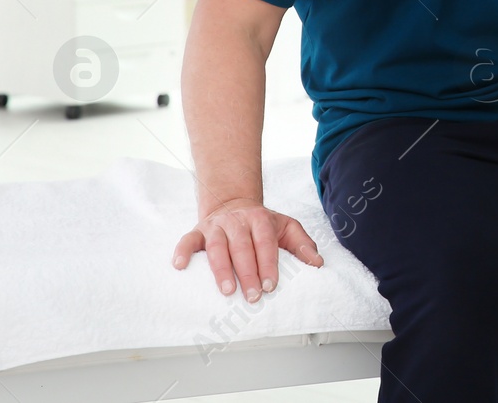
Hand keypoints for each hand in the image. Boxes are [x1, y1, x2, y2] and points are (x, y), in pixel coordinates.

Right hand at [173, 197, 322, 301]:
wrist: (233, 201)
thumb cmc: (262, 223)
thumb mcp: (286, 227)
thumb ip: (302, 244)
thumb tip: (318, 263)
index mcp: (261, 219)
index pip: (265, 242)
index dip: (268, 263)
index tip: (271, 285)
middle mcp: (238, 221)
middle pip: (242, 247)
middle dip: (248, 273)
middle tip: (253, 296)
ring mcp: (216, 226)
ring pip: (217, 247)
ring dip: (221, 269)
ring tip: (227, 291)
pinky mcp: (198, 230)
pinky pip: (188, 240)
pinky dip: (182, 251)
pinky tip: (179, 266)